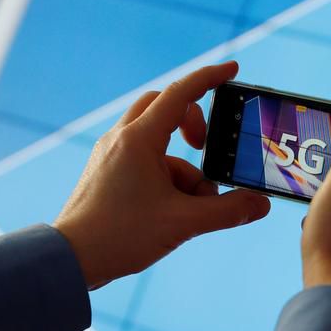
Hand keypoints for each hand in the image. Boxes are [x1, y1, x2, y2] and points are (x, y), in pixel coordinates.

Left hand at [55, 62, 270, 288]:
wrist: (70, 259)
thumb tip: (260, 205)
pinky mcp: (106, 171)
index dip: (209, 78)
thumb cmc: (120, 236)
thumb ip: (227, 211)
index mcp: (139, 140)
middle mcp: (121, 139)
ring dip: (182, 165)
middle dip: (192, 123)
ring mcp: (110, 154)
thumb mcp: (183, 223)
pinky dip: (165, 177)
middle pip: (164, 107)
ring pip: (156, 140)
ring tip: (190, 206)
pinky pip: (143, 160)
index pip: (181, 94)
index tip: (232, 70)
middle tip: (205, 146)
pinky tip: (169, 212)